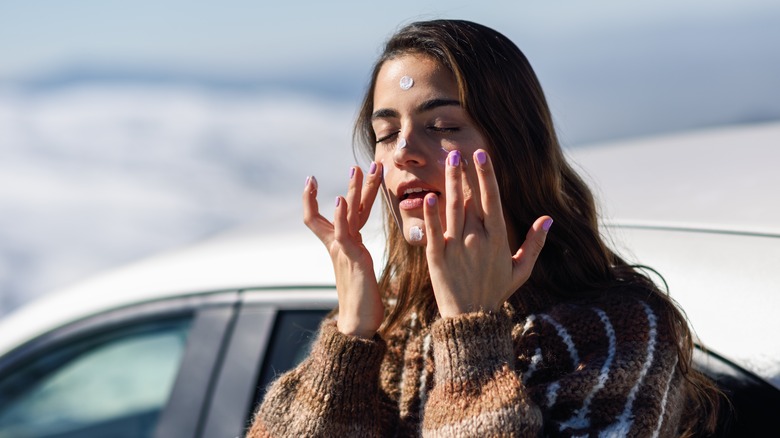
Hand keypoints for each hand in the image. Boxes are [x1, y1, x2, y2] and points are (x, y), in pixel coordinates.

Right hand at [303, 163, 384, 337]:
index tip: (311, 180)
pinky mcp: (352, 259)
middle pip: (342, 208)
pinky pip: (344, 233)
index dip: (317, 199)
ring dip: (353, 190)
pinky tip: (340, 200)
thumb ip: (356, 253)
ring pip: (347, 214)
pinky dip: (341, 216)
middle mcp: (340, 245)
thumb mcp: (359, 268)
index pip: (327, 216)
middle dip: (353, 185)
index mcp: (343, 245)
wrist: (358, 325)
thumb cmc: (364, 301)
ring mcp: (344, 250)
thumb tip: (356, 247)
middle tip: (358, 165)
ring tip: (356, 170)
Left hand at [422, 149, 551, 317]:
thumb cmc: (496, 292)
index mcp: (497, 238)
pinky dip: (430, 213)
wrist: (470, 319)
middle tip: (457, 151)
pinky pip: (433, 230)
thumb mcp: (521, 270)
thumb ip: (534, 243)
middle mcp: (477, 238)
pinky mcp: (436, 256)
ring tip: (447, 162)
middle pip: (470, 198)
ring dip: (449, 182)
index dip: (486, 175)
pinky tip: (428, 196)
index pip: (491, 199)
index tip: (482, 155)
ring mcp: (456, 247)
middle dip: (464, 173)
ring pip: (452, 207)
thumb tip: (547, 219)